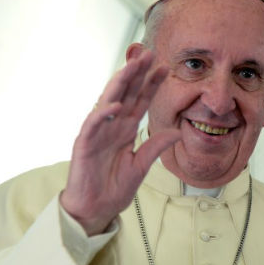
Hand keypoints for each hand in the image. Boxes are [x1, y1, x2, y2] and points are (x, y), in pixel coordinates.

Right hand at [60, 47, 180, 235]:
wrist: (95, 209)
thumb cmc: (114, 188)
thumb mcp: (141, 166)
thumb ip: (156, 147)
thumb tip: (178, 132)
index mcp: (126, 130)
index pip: (141, 101)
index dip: (152, 84)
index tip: (165, 68)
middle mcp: (112, 126)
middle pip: (125, 94)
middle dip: (136, 74)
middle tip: (148, 54)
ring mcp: (98, 133)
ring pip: (108, 102)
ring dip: (119, 84)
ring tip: (131, 68)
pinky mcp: (84, 144)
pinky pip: (93, 126)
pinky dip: (103, 115)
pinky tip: (115, 106)